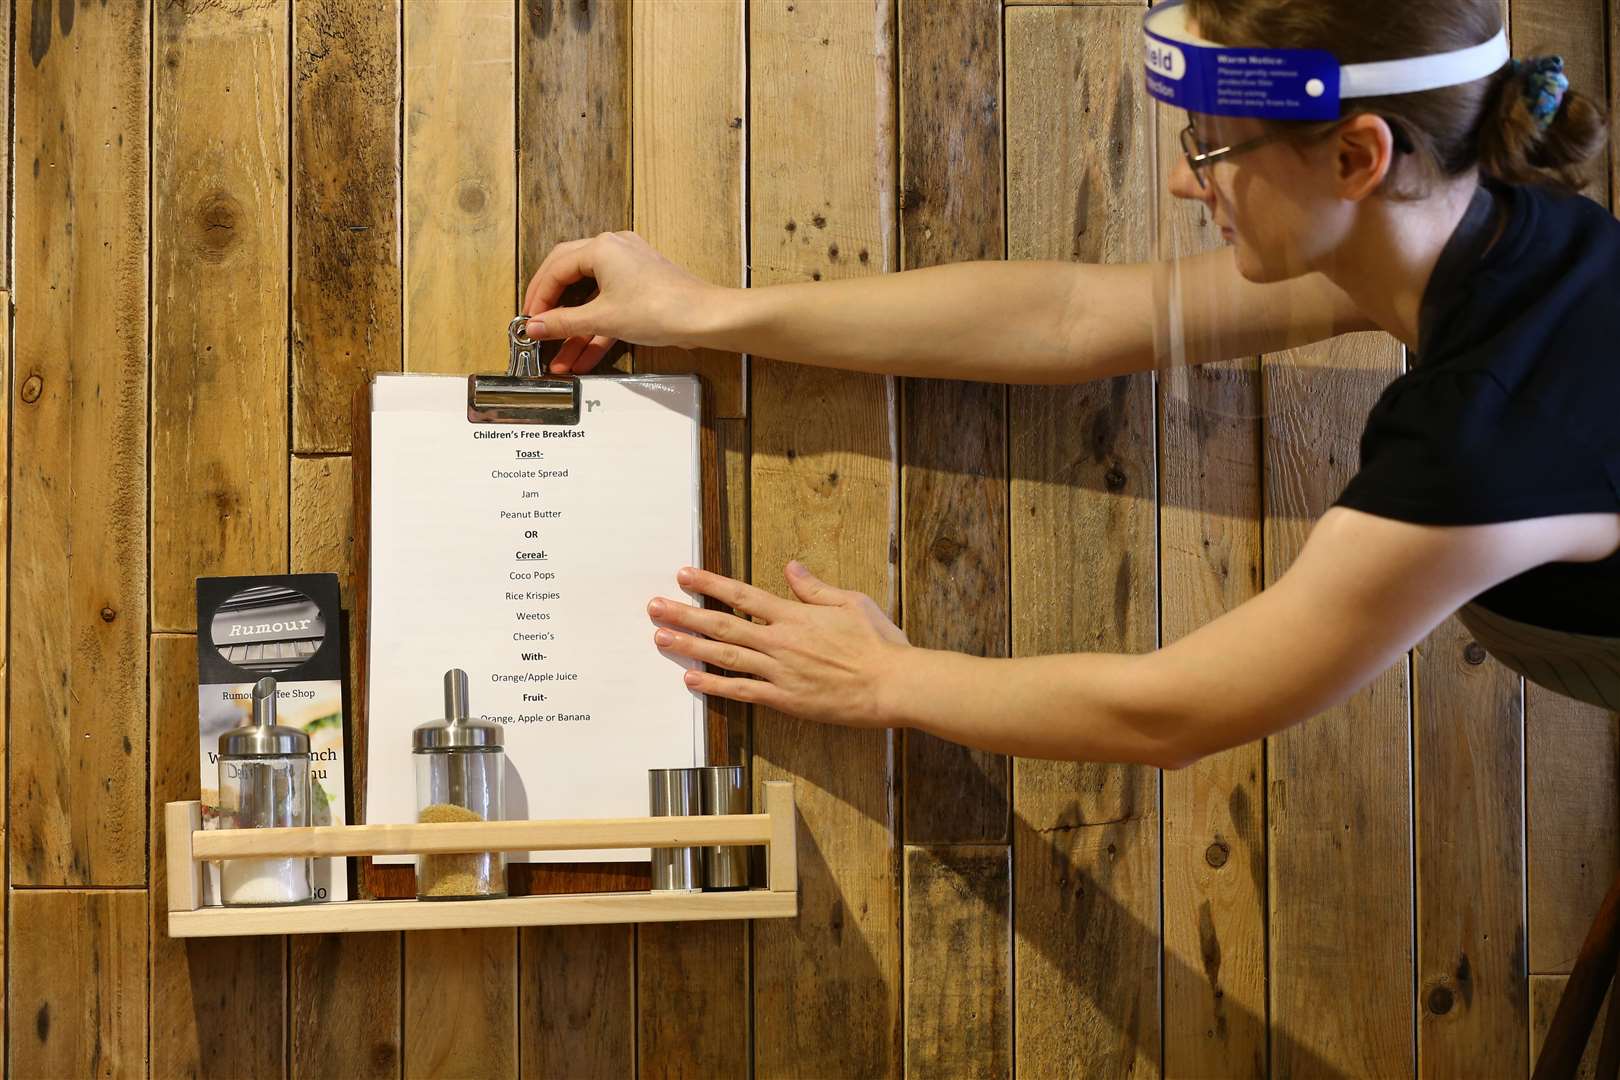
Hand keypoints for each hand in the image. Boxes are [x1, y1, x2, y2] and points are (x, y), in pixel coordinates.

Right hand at [521, 231, 718, 373]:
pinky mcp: (641, 288)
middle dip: (551, 308)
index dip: (538, 297)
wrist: (705, 318)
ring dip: (575, 328)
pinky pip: (609, 307)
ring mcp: (629, 269)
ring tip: (558, 355)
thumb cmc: (663, 308)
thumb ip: (564, 323)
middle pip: (569, 278)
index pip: (555, 269)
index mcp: (601, 248)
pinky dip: (596, 330)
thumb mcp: (603, 318)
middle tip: (535, 327)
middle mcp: (614, 251)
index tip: (529, 320)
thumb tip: (536, 326)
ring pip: (590, 298)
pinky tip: (582, 356)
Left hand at [647, 562, 909, 726]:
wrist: (892, 684)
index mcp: (795, 615)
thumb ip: (815, 588)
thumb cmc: (878, 642)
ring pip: (725, 657)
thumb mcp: (851, 602)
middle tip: (655, 607)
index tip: (683, 575)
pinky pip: (742, 691)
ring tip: (660, 639)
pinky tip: (691, 680)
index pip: (742, 595)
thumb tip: (791, 568)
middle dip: (685, 615)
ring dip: (690, 647)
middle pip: (722, 625)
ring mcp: (779, 672)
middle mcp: (780, 641)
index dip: (710, 584)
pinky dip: (714, 686)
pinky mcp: (785, 700)